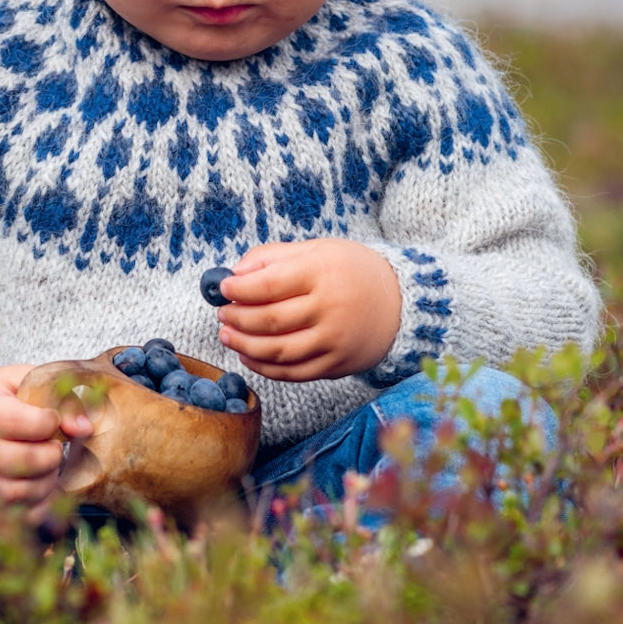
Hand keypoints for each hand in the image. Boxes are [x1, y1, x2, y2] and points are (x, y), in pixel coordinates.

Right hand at [0, 363, 92, 521]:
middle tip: (55, 447)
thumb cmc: (14, 396)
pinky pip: (9, 521)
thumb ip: (62, 399)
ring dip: (44, 483)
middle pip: (8, 462)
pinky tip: (45, 487)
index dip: (43, 423)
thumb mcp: (36, 382)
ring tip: (50, 466)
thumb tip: (83, 429)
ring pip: (10, 495)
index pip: (9, 421)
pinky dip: (36, 508)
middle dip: (46, 457)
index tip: (53, 419)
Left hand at [217, 239, 401, 381]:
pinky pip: (293, 373)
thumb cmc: (350, 270)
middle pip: (269, 320)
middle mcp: (330, 308)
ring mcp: (335, 340)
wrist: (399, 303)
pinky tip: (249, 355)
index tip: (223, 288)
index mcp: (323, 272)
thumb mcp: (317, 250)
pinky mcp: (337, 365)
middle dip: (237, 318)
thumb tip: (234, 274)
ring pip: (278, 351)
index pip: (269, 284)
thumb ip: (274, 257)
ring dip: (244, 345)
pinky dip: (265, 367)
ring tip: (227, 335)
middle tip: (223, 314)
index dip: (238, 289)